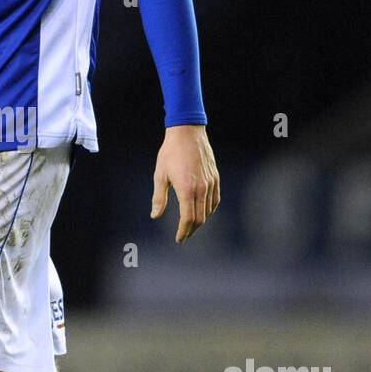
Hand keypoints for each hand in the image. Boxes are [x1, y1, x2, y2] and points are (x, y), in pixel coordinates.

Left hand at [150, 124, 219, 242]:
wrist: (187, 133)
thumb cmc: (170, 153)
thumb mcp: (160, 175)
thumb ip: (159, 198)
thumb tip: (155, 216)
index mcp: (186, 189)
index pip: (188, 218)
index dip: (183, 231)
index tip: (179, 239)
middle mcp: (201, 188)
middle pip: (200, 218)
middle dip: (191, 230)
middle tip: (184, 235)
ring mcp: (210, 183)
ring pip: (208, 210)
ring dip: (201, 221)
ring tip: (191, 225)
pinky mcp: (215, 177)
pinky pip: (215, 199)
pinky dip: (210, 209)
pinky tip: (204, 212)